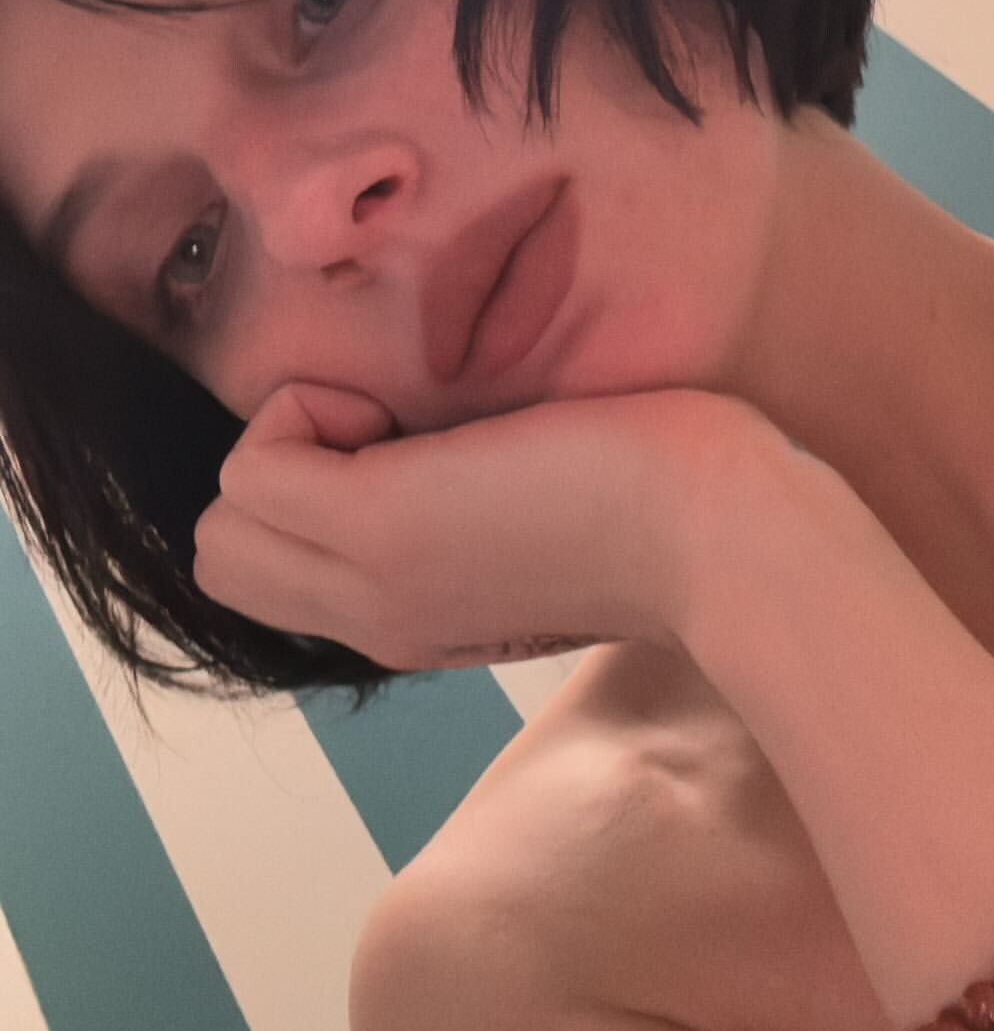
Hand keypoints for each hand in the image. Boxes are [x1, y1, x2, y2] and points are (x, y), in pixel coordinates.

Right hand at [192, 380, 774, 672]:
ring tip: (399, 425)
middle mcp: (377, 618)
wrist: (733, 542)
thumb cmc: (682, 508)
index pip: (282, 570)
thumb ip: (491, 509)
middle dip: (285, 468)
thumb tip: (470, 450)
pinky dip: (303, 411)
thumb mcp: (555, 518)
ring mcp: (369, 578)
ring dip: (289, 438)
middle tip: (397, 436)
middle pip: (229, 552)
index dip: (319, 489)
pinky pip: (250, 461)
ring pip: (222, 518)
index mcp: (418, 619)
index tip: (418, 454)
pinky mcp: (378, 524)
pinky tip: (404, 414)